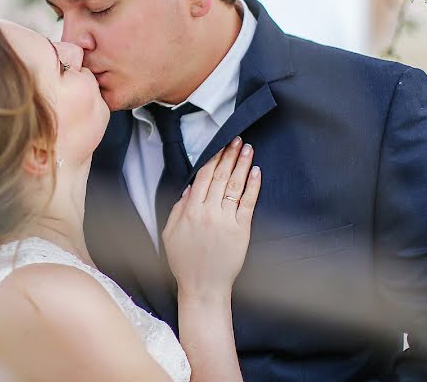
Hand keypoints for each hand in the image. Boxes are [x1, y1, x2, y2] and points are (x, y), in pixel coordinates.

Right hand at [161, 136, 260, 299]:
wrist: (203, 286)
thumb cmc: (184, 262)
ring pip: (235, 186)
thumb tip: (190, 188)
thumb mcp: (170, 234)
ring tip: (248, 149)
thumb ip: (177, 209)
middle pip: (221, 177)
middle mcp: (208, 212)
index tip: (220, 145)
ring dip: (242, 165)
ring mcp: (226, 221)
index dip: (213, 159)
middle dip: (229, 156)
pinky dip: (253, 186)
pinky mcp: (241, 230)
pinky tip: (256, 172)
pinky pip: (248, 203)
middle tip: (237, 140)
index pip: (203, 177)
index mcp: (190, 211)